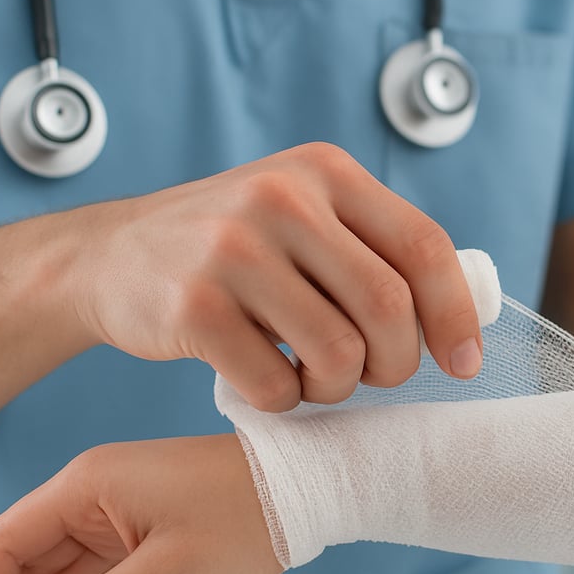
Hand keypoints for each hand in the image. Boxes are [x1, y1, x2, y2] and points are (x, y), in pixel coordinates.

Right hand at [62, 142, 482, 409]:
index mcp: (325, 172)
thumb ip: (373, 248)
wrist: (108, 257)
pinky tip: (263, 378)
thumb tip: (465, 315)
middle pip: (389, 308)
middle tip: (374, 374)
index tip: (464, 362)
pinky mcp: (192, 307)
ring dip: (337, 387)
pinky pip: (276, 387)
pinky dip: (282, 402)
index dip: (455, 314)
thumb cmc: (230, 250)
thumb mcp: (303, 215)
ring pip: (338, 354)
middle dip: (397, 363)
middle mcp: (282, 198)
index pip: (424, 246)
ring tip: (311, 374)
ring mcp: (232, 250)